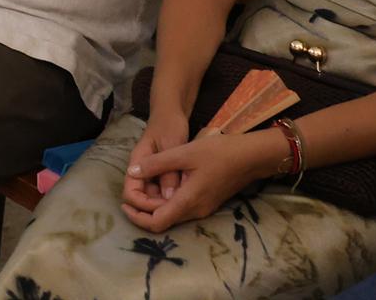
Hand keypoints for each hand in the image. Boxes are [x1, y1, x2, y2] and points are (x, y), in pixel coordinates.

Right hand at [119, 108, 195, 216]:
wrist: (171, 112)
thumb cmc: (170, 126)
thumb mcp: (171, 147)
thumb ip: (168, 172)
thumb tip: (169, 200)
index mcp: (138, 163)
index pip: (131, 192)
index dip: (144, 205)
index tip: (164, 207)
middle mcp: (141, 170)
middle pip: (140, 197)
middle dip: (154, 207)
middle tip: (176, 209)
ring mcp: (150, 172)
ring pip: (151, 196)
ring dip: (163, 203)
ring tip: (182, 204)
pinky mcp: (159, 173)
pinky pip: (160, 190)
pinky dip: (170, 196)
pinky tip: (184, 195)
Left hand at [120, 127, 277, 232]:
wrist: (251, 157)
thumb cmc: (219, 152)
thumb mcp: (184, 152)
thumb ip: (156, 164)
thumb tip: (132, 173)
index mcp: (187, 202)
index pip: (156, 223)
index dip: (137, 217)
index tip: (124, 204)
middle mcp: (195, 212)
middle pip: (163, 221)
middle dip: (143, 211)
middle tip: (130, 194)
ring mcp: (203, 209)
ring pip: (172, 215)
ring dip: (155, 206)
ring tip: (142, 188)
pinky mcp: (208, 202)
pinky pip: (182, 208)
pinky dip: (167, 201)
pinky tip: (161, 185)